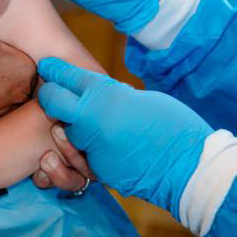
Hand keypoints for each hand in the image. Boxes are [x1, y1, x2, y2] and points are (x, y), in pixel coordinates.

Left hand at [36, 57, 211, 215]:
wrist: (189, 168)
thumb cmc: (174, 126)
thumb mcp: (142, 98)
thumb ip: (115, 95)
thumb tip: (102, 92)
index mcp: (104, 95)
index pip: (67, 77)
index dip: (55, 70)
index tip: (47, 66)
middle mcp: (91, 119)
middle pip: (52, 103)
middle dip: (50, 97)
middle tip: (53, 93)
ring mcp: (91, 147)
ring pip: (68, 132)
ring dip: (74, 128)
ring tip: (94, 125)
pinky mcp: (97, 170)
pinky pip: (86, 155)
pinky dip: (93, 151)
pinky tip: (112, 148)